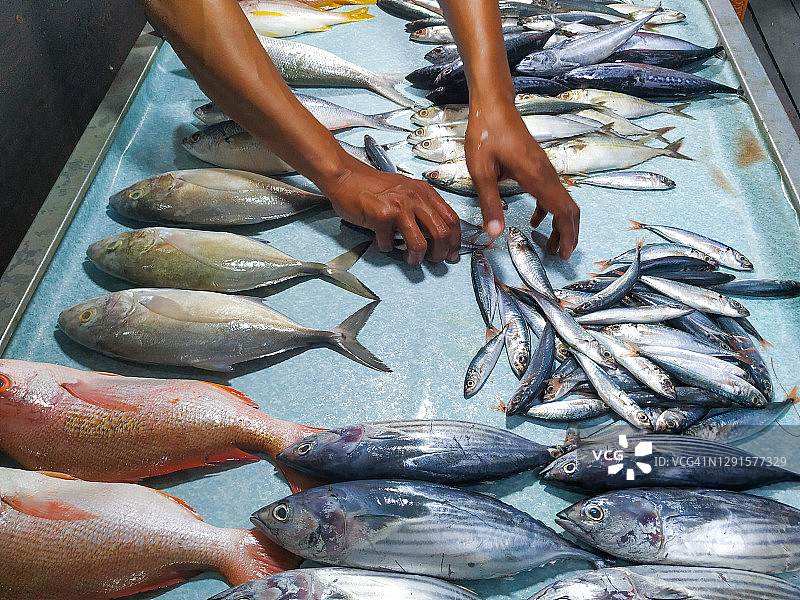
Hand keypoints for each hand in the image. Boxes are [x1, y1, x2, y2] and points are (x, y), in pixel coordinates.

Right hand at [321, 161, 460, 265]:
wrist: (346, 178)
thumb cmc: (373, 187)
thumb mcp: (405, 191)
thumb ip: (421, 208)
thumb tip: (435, 235)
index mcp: (424, 192)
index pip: (451, 219)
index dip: (456, 241)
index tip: (452, 253)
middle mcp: (415, 198)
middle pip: (441, 234)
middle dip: (439, 254)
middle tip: (433, 261)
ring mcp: (399, 207)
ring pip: (420, 244)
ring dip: (416, 258)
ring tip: (409, 259)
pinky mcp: (381, 216)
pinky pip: (389, 244)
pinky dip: (386, 248)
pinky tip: (381, 241)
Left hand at [464, 100, 579, 258]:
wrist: (493, 105)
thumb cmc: (486, 133)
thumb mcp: (481, 171)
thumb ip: (490, 202)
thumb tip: (495, 233)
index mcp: (536, 176)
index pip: (562, 211)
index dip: (566, 235)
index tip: (564, 255)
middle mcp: (546, 173)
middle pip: (569, 208)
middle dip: (568, 234)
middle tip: (558, 254)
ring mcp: (544, 168)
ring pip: (562, 201)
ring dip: (559, 223)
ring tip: (548, 243)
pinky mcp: (538, 165)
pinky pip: (551, 192)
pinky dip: (549, 210)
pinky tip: (536, 219)